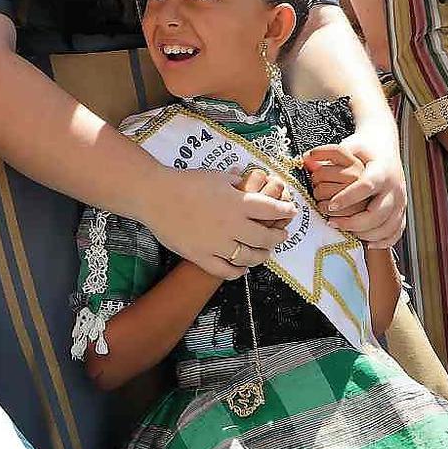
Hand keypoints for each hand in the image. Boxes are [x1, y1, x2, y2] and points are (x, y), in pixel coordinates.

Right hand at [147, 166, 294, 279]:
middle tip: (280, 235)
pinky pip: (225, 271)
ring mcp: (217, 244)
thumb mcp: (216, 176)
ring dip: (261, 256)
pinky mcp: (201, 257)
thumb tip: (245, 180)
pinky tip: (241, 269)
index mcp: (237, 203)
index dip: (284, 211)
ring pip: (248, 258)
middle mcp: (232, 226)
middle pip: (265, 238)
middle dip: (277, 237)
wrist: (156, 196)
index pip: (271, 210)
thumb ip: (235, 181)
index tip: (291, 212)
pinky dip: (237, 272)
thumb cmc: (185, 182)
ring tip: (264, 253)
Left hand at [308, 133, 406, 248]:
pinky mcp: (402, 211)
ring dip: (364, 233)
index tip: (330, 206)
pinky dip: (383, 240)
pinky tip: (367, 242)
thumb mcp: (350, 146)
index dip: (348, 197)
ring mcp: (400, 201)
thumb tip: (305, 160)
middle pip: (378, 212)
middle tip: (331, 221)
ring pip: (386, 226)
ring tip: (344, 229)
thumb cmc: (364, 149)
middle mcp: (393, 187)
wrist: (386, 147)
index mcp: (381, 170)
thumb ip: (328, 154)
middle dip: (353, 222)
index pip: (365, 186)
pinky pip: (395, 232)